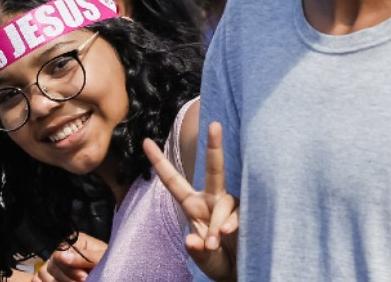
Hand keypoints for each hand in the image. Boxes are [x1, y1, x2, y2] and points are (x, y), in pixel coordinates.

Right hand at [35, 233, 104, 281]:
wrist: (111, 272)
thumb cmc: (110, 264)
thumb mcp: (103, 259)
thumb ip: (85, 256)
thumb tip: (63, 256)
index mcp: (75, 241)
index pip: (59, 253)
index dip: (70, 268)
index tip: (84, 277)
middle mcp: (63, 251)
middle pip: (51, 265)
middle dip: (67, 278)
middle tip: (84, 281)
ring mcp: (56, 263)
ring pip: (44, 273)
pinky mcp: (54, 275)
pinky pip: (40, 278)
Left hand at [143, 122, 237, 281]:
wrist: (238, 271)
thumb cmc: (215, 259)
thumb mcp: (202, 258)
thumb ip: (196, 251)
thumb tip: (192, 240)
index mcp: (193, 205)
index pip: (173, 181)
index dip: (159, 162)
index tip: (145, 141)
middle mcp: (212, 200)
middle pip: (215, 170)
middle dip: (215, 146)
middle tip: (215, 125)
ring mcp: (229, 207)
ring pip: (225, 203)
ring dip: (218, 223)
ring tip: (213, 242)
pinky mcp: (245, 215)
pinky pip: (236, 215)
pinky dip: (229, 225)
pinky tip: (226, 234)